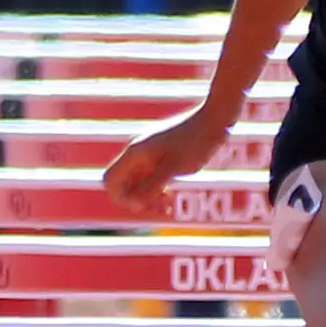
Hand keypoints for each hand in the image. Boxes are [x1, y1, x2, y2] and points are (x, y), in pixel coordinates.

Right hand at [103, 105, 231, 213]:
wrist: (215, 119)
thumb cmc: (196, 141)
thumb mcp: (174, 167)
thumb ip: (152, 186)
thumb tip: (134, 204)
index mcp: (136, 152)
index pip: (110, 181)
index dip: (121, 198)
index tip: (143, 205)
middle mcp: (137, 152)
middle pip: (123, 184)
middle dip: (137, 201)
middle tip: (160, 208)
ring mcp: (148, 153)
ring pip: (137, 182)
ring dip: (147, 197)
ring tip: (167, 206)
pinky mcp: (160, 155)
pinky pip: (149, 177)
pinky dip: (156, 189)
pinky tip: (170, 196)